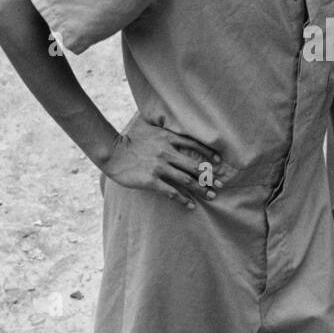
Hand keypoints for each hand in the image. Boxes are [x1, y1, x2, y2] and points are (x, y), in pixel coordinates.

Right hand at [100, 116, 226, 209]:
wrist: (112, 152)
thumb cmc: (130, 141)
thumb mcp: (149, 129)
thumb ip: (164, 130)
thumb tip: (174, 127)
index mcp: (167, 138)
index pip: (194, 145)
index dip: (208, 154)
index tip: (218, 162)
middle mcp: (166, 152)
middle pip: (194, 165)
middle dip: (210, 176)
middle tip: (221, 185)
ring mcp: (159, 167)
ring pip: (186, 180)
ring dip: (201, 189)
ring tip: (211, 196)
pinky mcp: (151, 180)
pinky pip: (171, 192)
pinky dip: (183, 199)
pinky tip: (191, 205)